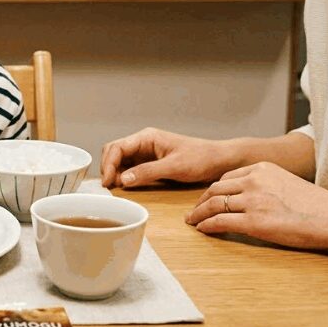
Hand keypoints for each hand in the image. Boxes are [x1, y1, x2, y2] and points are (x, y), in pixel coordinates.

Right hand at [101, 127, 237, 187]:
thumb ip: (148, 172)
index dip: (108, 164)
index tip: (107, 182)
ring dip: (114, 173)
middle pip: (114, 152)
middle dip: (108, 168)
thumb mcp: (175, 167)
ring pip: (120, 160)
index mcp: (147, 137)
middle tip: (108, 187)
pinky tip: (125, 187)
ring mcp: (145, 153)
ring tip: (115, 189)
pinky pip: (130, 168)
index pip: (117, 147)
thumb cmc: (201, 158)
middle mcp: (143, 143)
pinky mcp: (150, 163)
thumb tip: (123, 180)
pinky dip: (124, 177)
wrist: (220, 160)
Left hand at [186, 162, 327, 249]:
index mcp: (261, 168)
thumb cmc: (314, 204)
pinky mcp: (254, 221)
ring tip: (193, 222)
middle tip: (193, 212)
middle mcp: (253, 180)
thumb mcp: (285, 181)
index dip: (213, 190)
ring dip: (199, 214)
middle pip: (215, 189)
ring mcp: (252, 200)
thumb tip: (247, 195)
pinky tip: (202, 230)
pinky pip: (220, 221)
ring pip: (214, 204)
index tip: (207, 199)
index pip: (226, 177)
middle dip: (201, 201)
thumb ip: (265, 183)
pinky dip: (207, 225)